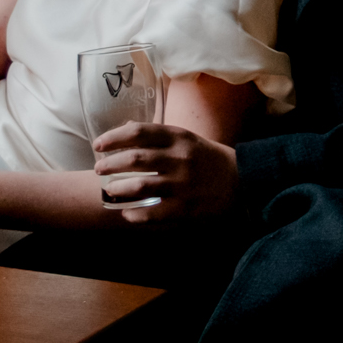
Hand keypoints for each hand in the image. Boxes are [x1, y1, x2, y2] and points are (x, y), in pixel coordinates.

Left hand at [91, 121, 236, 221]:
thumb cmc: (210, 159)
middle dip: (110, 164)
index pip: (138, 132)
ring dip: (117, 189)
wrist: (244, 183)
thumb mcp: (188, 139)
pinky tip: (128, 214)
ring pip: (139, 187)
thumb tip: (126, 128)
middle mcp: (179, 159)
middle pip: (134, 159)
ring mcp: (182, 185)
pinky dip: (135, 215)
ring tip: (110, 191)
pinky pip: (152, 213)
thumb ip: (159, 135)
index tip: (98, 145)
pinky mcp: (186, 209)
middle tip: (99, 170)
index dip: (113, 138)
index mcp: (179, 138)